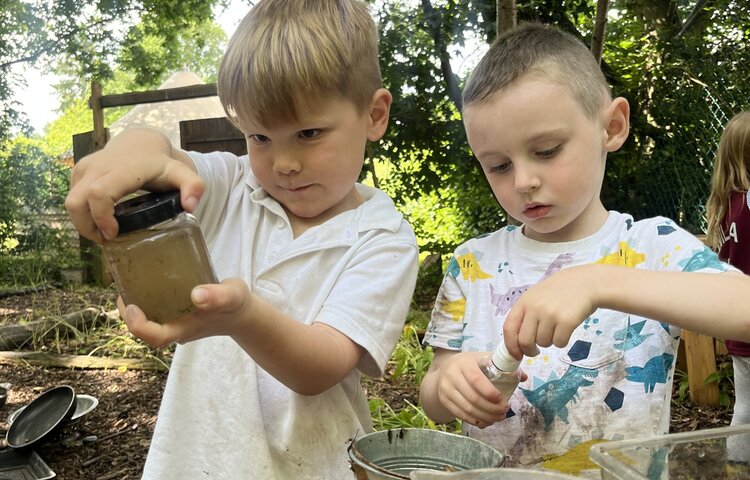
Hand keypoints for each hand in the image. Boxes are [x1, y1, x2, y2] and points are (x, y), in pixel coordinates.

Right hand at [65, 129, 204, 242]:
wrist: (140, 143)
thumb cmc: (160, 163)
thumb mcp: (181, 173)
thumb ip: (193, 187)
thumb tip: (191, 207)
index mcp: (122, 170)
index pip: (99, 194)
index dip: (101, 218)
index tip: (113, 234)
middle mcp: (98, 167)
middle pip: (76, 202)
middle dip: (87, 227)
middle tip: (107, 239)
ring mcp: (85, 168)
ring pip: (71, 202)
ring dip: (83, 223)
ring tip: (104, 233)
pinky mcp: (78, 172)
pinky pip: (72, 197)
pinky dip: (82, 214)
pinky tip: (100, 219)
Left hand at [119, 278, 252, 347]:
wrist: (240, 311)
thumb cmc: (236, 304)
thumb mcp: (232, 296)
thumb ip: (218, 296)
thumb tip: (197, 295)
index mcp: (185, 329)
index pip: (156, 337)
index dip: (139, 326)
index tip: (131, 305)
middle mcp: (175, 329)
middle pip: (144, 329)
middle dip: (128, 312)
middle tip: (122, 287)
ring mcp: (173, 322)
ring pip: (146, 319)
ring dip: (134, 304)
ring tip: (127, 281)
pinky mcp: (174, 313)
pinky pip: (153, 310)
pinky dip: (144, 298)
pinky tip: (142, 280)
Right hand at [433, 351, 511, 427]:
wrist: (445, 370)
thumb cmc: (470, 365)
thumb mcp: (483, 359)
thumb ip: (502, 367)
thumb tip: (522, 376)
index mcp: (464, 363)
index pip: (475, 379)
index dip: (489, 392)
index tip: (502, 399)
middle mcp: (451, 375)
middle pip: (473, 397)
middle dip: (491, 408)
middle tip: (505, 411)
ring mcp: (446, 389)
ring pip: (467, 409)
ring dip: (486, 417)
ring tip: (499, 418)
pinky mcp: (444, 400)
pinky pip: (461, 415)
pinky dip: (476, 421)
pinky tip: (487, 422)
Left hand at [504, 265, 600, 357]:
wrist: (585, 283)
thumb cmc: (558, 292)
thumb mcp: (535, 297)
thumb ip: (525, 316)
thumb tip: (516, 344)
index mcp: (524, 302)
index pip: (509, 328)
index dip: (511, 346)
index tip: (516, 355)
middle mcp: (535, 308)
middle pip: (525, 341)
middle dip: (529, 350)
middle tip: (536, 350)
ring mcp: (551, 314)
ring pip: (543, 343)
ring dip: (549, 341)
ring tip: (555, 328)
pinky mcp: (567, 321)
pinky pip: (559, 343)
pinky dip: (562, 341)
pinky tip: (566, 329)